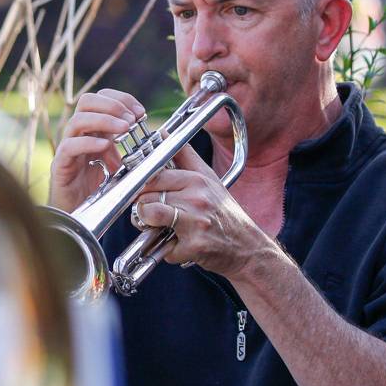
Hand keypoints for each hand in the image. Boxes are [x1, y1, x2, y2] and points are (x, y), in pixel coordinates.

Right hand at [49, 89, 144, 211]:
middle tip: (132, 119)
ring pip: (78, 120)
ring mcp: (68, 148)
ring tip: (125, 128)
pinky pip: (70, 146)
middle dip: (112, 105)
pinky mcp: (60, 165)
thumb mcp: (120, 166)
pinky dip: (89, 142)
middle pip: (87, 101)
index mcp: (93, 130)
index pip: (102, 98)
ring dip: (105, 120)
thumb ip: (130, 150)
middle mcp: (79, 134)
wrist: (78, 218)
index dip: (122, 99)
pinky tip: (105, 146)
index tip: (141, 112)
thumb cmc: (98, 191)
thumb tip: (152, 139)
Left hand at [134, 144, 266, 278]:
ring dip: (148, 226)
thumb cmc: (225, 213)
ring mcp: (196, 221)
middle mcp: (197, 197)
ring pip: (151, 216)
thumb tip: (164, 134)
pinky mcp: (195, 245)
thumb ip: (185, 156)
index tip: (138, 193)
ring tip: (158, 228)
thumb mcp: (209, 179)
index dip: (140, 185)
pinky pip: (165, 247)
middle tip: (150, 214)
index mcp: (198, 180)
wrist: (248, 246)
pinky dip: (168, 251)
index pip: (154, 175)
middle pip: (148, 195)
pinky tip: (179, 245)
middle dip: (142, 207)